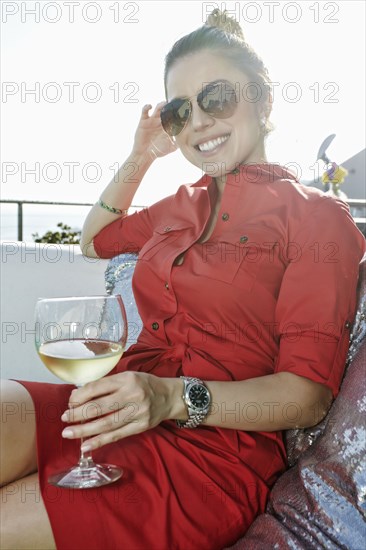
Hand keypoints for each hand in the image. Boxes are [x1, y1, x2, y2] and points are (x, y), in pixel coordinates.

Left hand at [60, 371, 183, 451]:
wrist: (169, 396)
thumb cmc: (144, 384)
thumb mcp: (127, 376)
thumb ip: (107, 385)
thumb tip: (79, 395)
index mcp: (126, 379)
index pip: (97, 388)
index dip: (80, 396)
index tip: (69, 402)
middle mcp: (132, 395)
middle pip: (99, 407)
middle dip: (78, 413)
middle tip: (64, 418)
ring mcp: (137, 412)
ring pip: (106, 423)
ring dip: (84, 430)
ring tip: (68, 433)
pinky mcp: (140, 426)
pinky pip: (116, 435)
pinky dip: (100, 441)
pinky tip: (85, 445)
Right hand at [132, 102, 177, 160]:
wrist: (145, 154)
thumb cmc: (158, 151)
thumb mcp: (171, 148)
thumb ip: (178, 143)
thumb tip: (187, 140)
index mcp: (168, 126)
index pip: (174, 117)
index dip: (177, 113)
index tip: (182, 110)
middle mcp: (161, 122)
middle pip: (166, 110)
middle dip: (170, 106)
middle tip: (173, 105)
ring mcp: (152, 120)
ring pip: (157, 108)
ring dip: (161, 104)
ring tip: (164, 104)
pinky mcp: (144, 121)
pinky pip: (145, 111)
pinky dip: (147, 106)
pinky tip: (150, 106)